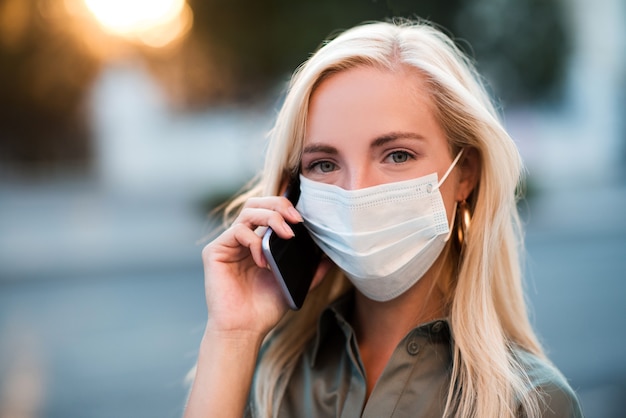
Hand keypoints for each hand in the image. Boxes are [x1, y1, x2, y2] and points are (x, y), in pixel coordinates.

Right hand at [201, 196, 310, 336]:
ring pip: (248, 211)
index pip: (268, 211)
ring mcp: (227, 243)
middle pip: (256, 203)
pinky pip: (236, 231)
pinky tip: (263, 261)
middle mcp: (241, 239)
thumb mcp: (295, 284)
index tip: (303, 219)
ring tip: (286, 235)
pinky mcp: (215, 251)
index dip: (285, 207)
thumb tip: (331, 256)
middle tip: (296, 219)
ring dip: (271, 218)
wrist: (245, 330)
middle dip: (278, 204)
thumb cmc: (265, 308)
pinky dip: (254, 241)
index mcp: (257, 242)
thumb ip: (311, 269)